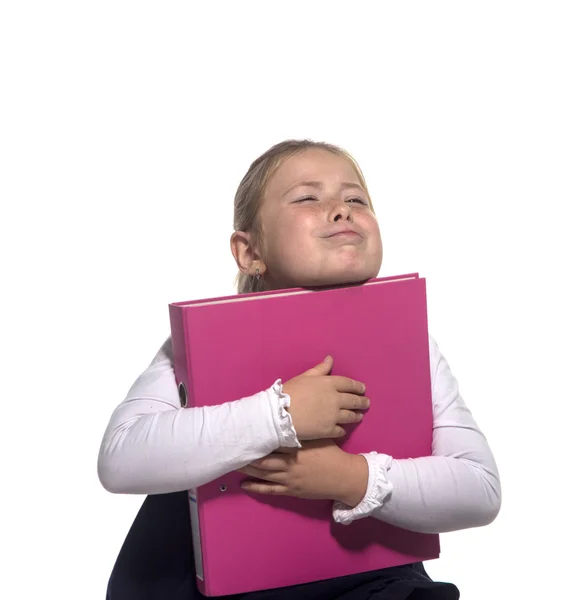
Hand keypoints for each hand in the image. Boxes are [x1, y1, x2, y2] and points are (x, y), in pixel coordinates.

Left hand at [238, 440, 368, 505]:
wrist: (343, 477)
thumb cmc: (332, 453)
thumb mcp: (320, 436)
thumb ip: (306, 428)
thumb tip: (291, 415)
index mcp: (296, 447)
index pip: (272, 440)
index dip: (257, 436)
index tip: (244, 431)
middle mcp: (290, 462)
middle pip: (263, 458)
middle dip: (247, 454)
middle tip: (233, 447)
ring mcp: (289, 478)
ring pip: (263, 473)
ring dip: (248, 468)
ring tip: (233, 462)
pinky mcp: (290, 490)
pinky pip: (270, 490)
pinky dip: (256, 487)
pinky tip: (244, 484)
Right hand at [282, 356, 369, 439]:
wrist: (280, 414)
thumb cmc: (290, 392)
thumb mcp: (305, 377)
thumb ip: (320, 369)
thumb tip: (330, 359)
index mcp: (329, 383)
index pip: (349, 384)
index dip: (357, 386)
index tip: (362, 389)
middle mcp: (335, 399)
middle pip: (354, 400)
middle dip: (362, 401)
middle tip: (366, 403)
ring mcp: (333, 416)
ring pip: (350, 416)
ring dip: (356, 415)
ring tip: (359, 416)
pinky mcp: (329, 430)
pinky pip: (340, 430)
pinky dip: (343, 429)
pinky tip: (343, 429)